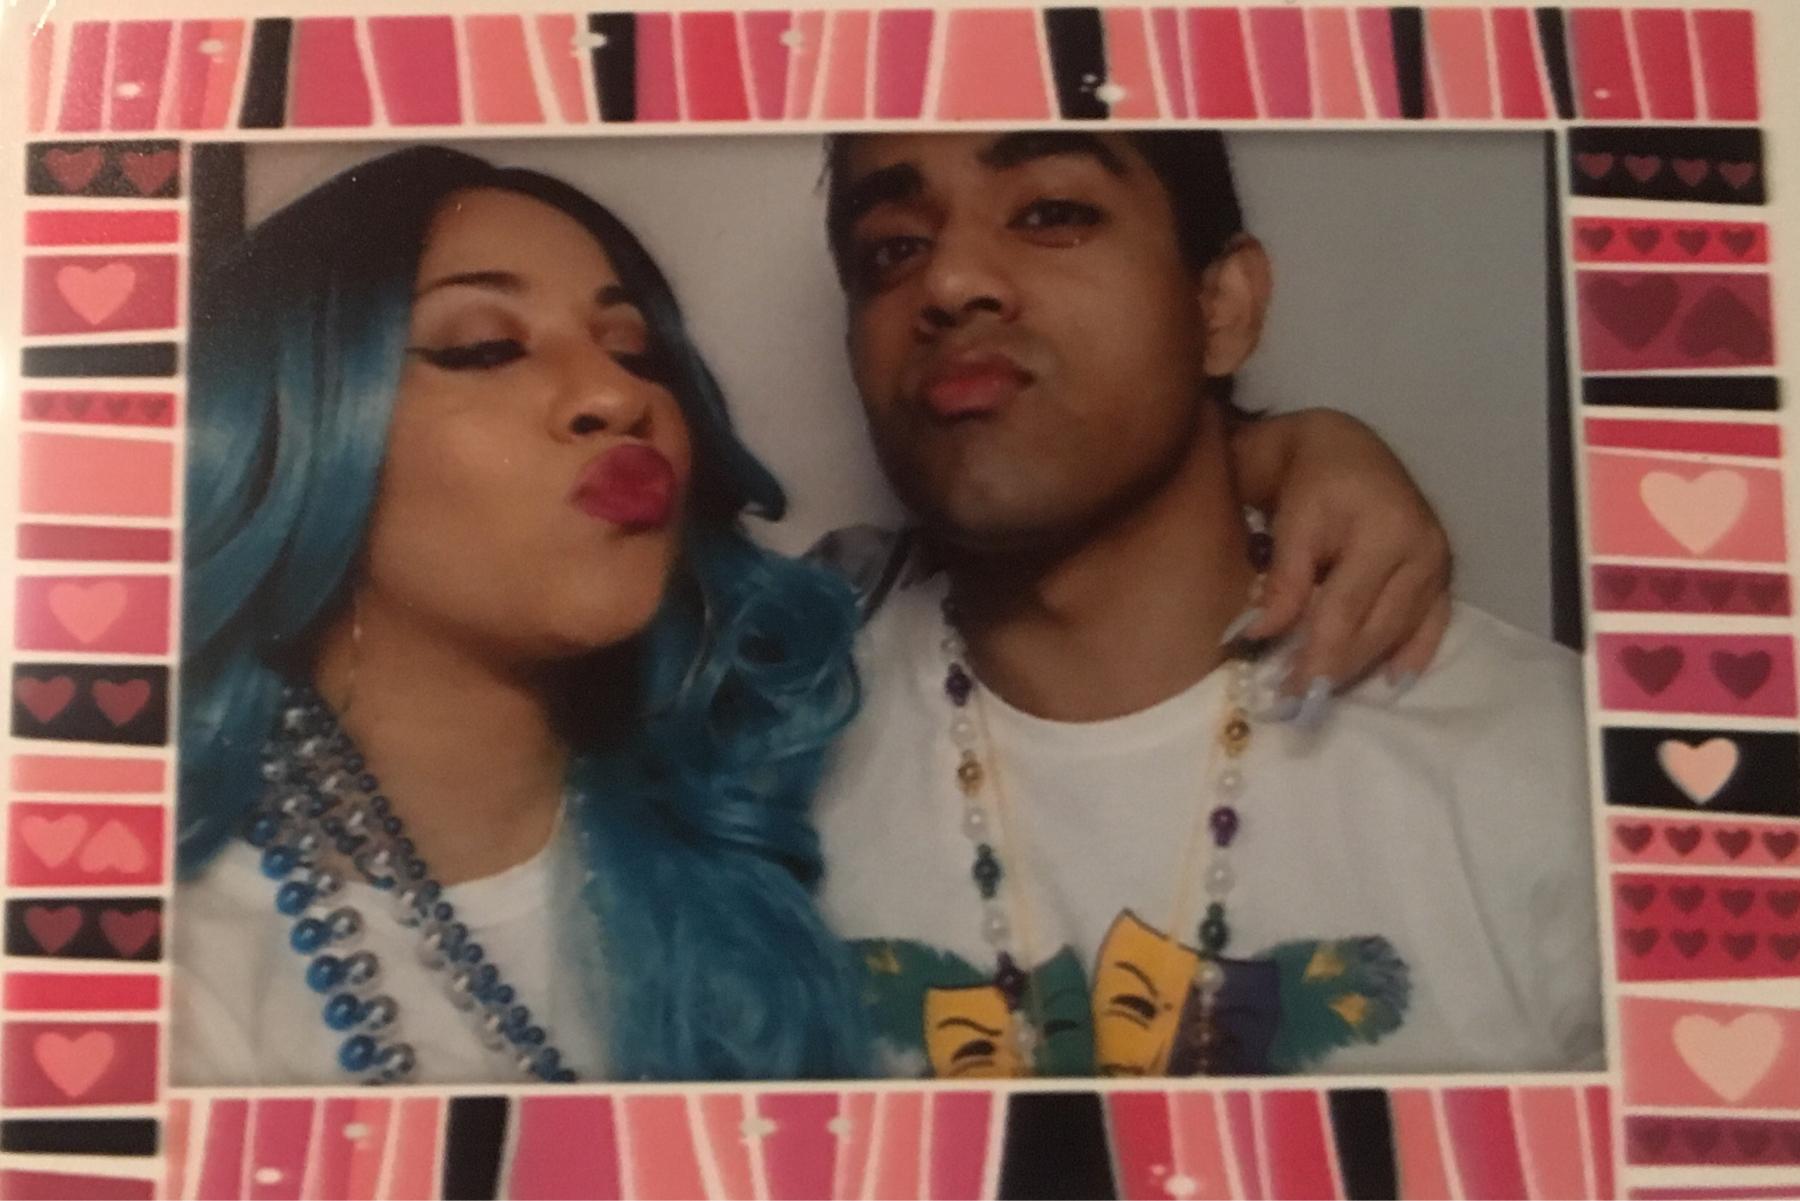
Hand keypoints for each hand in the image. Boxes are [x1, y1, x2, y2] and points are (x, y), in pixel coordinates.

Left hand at [1230, 409, 1451, 715]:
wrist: (1343, 444)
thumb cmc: (1308, 477)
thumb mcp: (1291, 521)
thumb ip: (1285, 580)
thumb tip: (1264, 636)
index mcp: (1384, 533)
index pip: (1343, 613)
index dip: (1314, 658)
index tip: (1286, 693)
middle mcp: (1421, 550)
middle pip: (1374, 630)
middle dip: (1334, 670)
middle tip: (1296, 703)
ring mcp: (1438, 562)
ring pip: (1398, 632)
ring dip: (1362, 666)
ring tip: (1326, 693)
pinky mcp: (1443, 569)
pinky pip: (1433, 622)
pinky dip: (1413, 652)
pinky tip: (1394, 679)